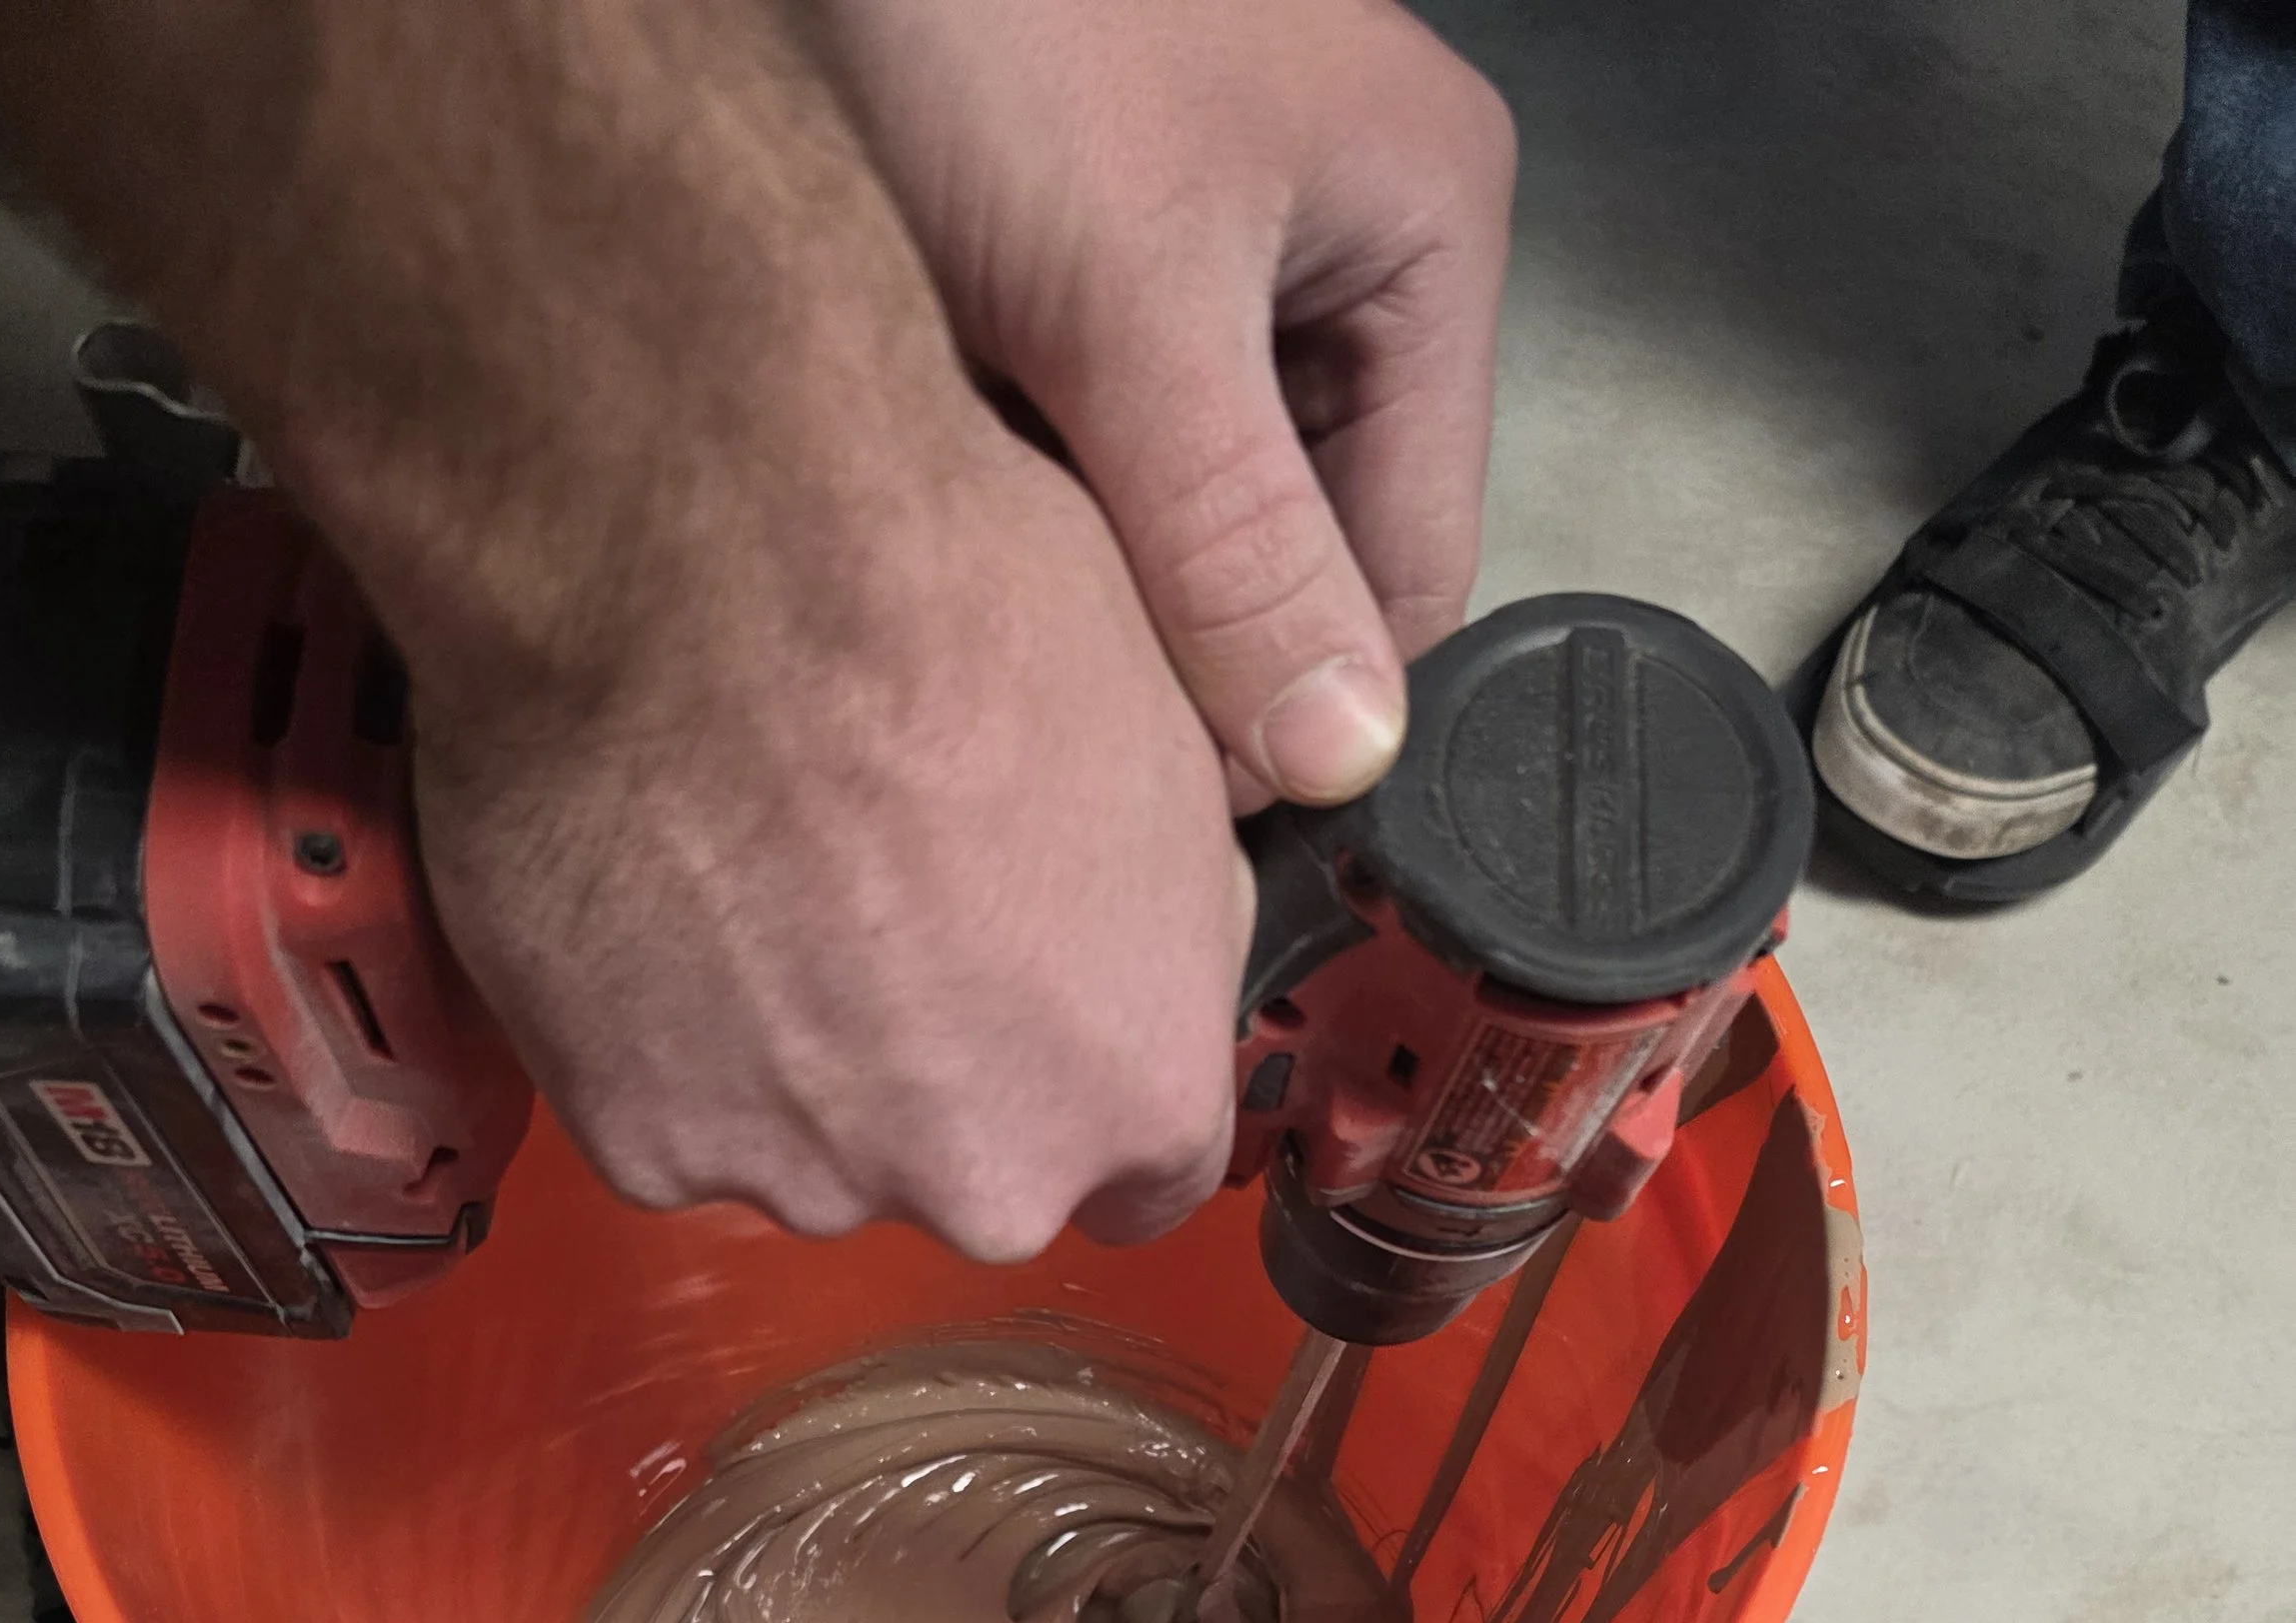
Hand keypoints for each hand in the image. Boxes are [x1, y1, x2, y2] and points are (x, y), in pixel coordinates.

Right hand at [409, 387, 1254, 1258]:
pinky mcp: (642, 1143)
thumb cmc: (940, 602)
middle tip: (877, 898)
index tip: (1044, 1008)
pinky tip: (659, 895)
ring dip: (796, 1052)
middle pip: (974, 1163)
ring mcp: (804, 1178)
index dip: (1091, 1078)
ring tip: (753, 875)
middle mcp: (982, 1183)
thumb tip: (1170, 933)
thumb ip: (1178, 906)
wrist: (688, 555)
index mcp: (1136, 1094)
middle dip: (943, 1068)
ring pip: (815, 1144)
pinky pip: (673, 1111)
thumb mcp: (1167, 728)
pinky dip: (663, 1033)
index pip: (1146, 1172)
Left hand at [814, 0, 1515, 802]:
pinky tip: (951, 516)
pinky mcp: (1076, 283)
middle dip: (1188, 631)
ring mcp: (1203, 269)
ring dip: (1094, 579)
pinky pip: (1085, 461)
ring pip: (1183, 523)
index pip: (1416, 557)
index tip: (1189, 792)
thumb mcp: (1130, 303)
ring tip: (997, 588)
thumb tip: (1336, 752)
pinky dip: (1025, 508)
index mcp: (1424, 229)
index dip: (1311, 701)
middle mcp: (1332, 250)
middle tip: (1069, 694)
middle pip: (1301, 550)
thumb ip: (1238, 546)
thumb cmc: (982, 6)